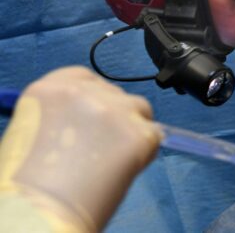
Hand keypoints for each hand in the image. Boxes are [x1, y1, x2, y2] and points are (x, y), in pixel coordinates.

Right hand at [0, 66, 160, 230]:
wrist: (37, 211)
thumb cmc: (26, 185)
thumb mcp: (33, 134)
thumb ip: (61, 118)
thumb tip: (85, 123)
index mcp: (50, 90)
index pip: (84, 78)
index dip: (94, 97)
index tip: (95, 114)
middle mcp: (84, 92)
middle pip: (114, 94)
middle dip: (113, 117)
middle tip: (103, 147)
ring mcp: (114, 110)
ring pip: (140, 109)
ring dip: (132, 129)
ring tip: (113, 160)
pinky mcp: (138, 133)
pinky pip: (154, 135)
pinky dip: (145, 151)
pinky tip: (125, 170)